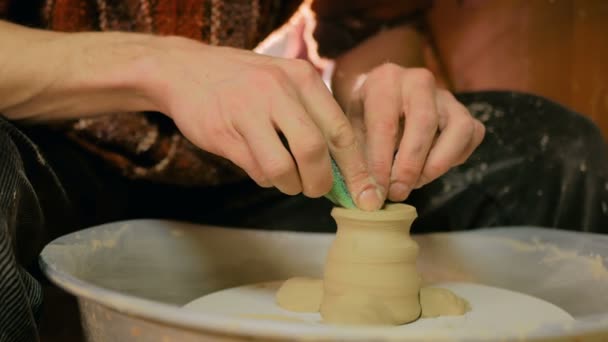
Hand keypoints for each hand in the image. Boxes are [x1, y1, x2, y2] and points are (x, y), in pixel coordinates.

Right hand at [136, 36, 382, 208]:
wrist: (186, 71)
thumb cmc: (246, 84)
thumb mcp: (285, 83)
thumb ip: (313, 117)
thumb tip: (344, 169)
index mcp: (302, 78)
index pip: (341, 130)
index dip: (357, 169)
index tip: (366, 195)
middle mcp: (278, 90)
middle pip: (315, 151)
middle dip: (321, 182)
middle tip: (317, 190)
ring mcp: (248, 111)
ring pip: (283, 167)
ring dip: (290, 185)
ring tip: (287, 179)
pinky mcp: (224, 133)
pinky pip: (256, 170)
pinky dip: (266, 179)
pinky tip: (260, 165)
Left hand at [343, 63, 484, 201]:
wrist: (382, 99)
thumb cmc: (365, 118)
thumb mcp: (351, 132)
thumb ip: (358, 161)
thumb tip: (366, 197)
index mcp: (384, 81)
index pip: (385, 124)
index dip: (381, 162)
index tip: (376, 190)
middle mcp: (418, 81)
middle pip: (424, 123)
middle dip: (410, 166)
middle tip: (397, 192)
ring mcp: (446, 95)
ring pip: (458, 129)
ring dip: (437, 163)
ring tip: (415, 183)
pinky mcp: (464, 111)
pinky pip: (471, 136)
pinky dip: (453, 159)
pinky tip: (429, 168)